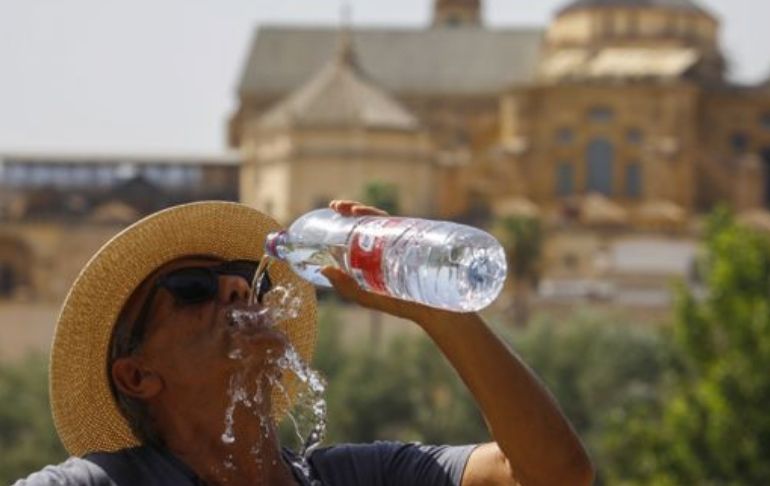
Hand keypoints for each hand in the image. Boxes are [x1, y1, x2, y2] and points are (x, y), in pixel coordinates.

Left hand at [322, 200, 444, 323]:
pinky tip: (377, 218)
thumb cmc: (400, 303)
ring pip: (384, 218)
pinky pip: (403, 227)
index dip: (347, 215)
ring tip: (352, 211)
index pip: (360, 227)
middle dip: (354, 208)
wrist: (432, 310)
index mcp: (376, 250)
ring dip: (367, 210)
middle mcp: (389, 241)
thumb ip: (345, 286)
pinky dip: (389, 220)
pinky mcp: (417, 242)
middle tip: (337, 206)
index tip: (334, 207)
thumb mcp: (366, 296)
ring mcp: (403, 240)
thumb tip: (322, 269)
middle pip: (370, 218)